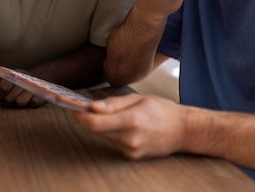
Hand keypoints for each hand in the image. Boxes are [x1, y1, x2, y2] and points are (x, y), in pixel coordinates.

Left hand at [0, 70, 47, 108]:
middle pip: (9, 98)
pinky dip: (29, 103)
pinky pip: (31, 104)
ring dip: (18, 102)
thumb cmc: (21, 80)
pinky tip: (29, 99)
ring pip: (20, 102)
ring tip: (19, 98)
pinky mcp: (41, 96)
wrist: (42, 78)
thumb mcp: (9, 77)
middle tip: (7, 99)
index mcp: (14, 74)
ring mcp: (33, 88)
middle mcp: (24, 80)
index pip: (3, 87)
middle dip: (6, 101)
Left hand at [70, 93, 185, 158]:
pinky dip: (111, 132)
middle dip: (85, 118)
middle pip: (95, 130)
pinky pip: (113, 141)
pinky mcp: (132, 156)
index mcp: (132, 120)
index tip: (69, 106)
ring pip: (103, 135)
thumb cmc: (163, 111)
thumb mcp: (139, 99)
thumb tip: (92, 106)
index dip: (78, 115)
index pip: (94, 122)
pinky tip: (122, 124)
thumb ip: (113, 103)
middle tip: (78, 106)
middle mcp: (130, 138)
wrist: (184, 131)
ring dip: (99, 124)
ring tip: (105, 113)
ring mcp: (131, 150)